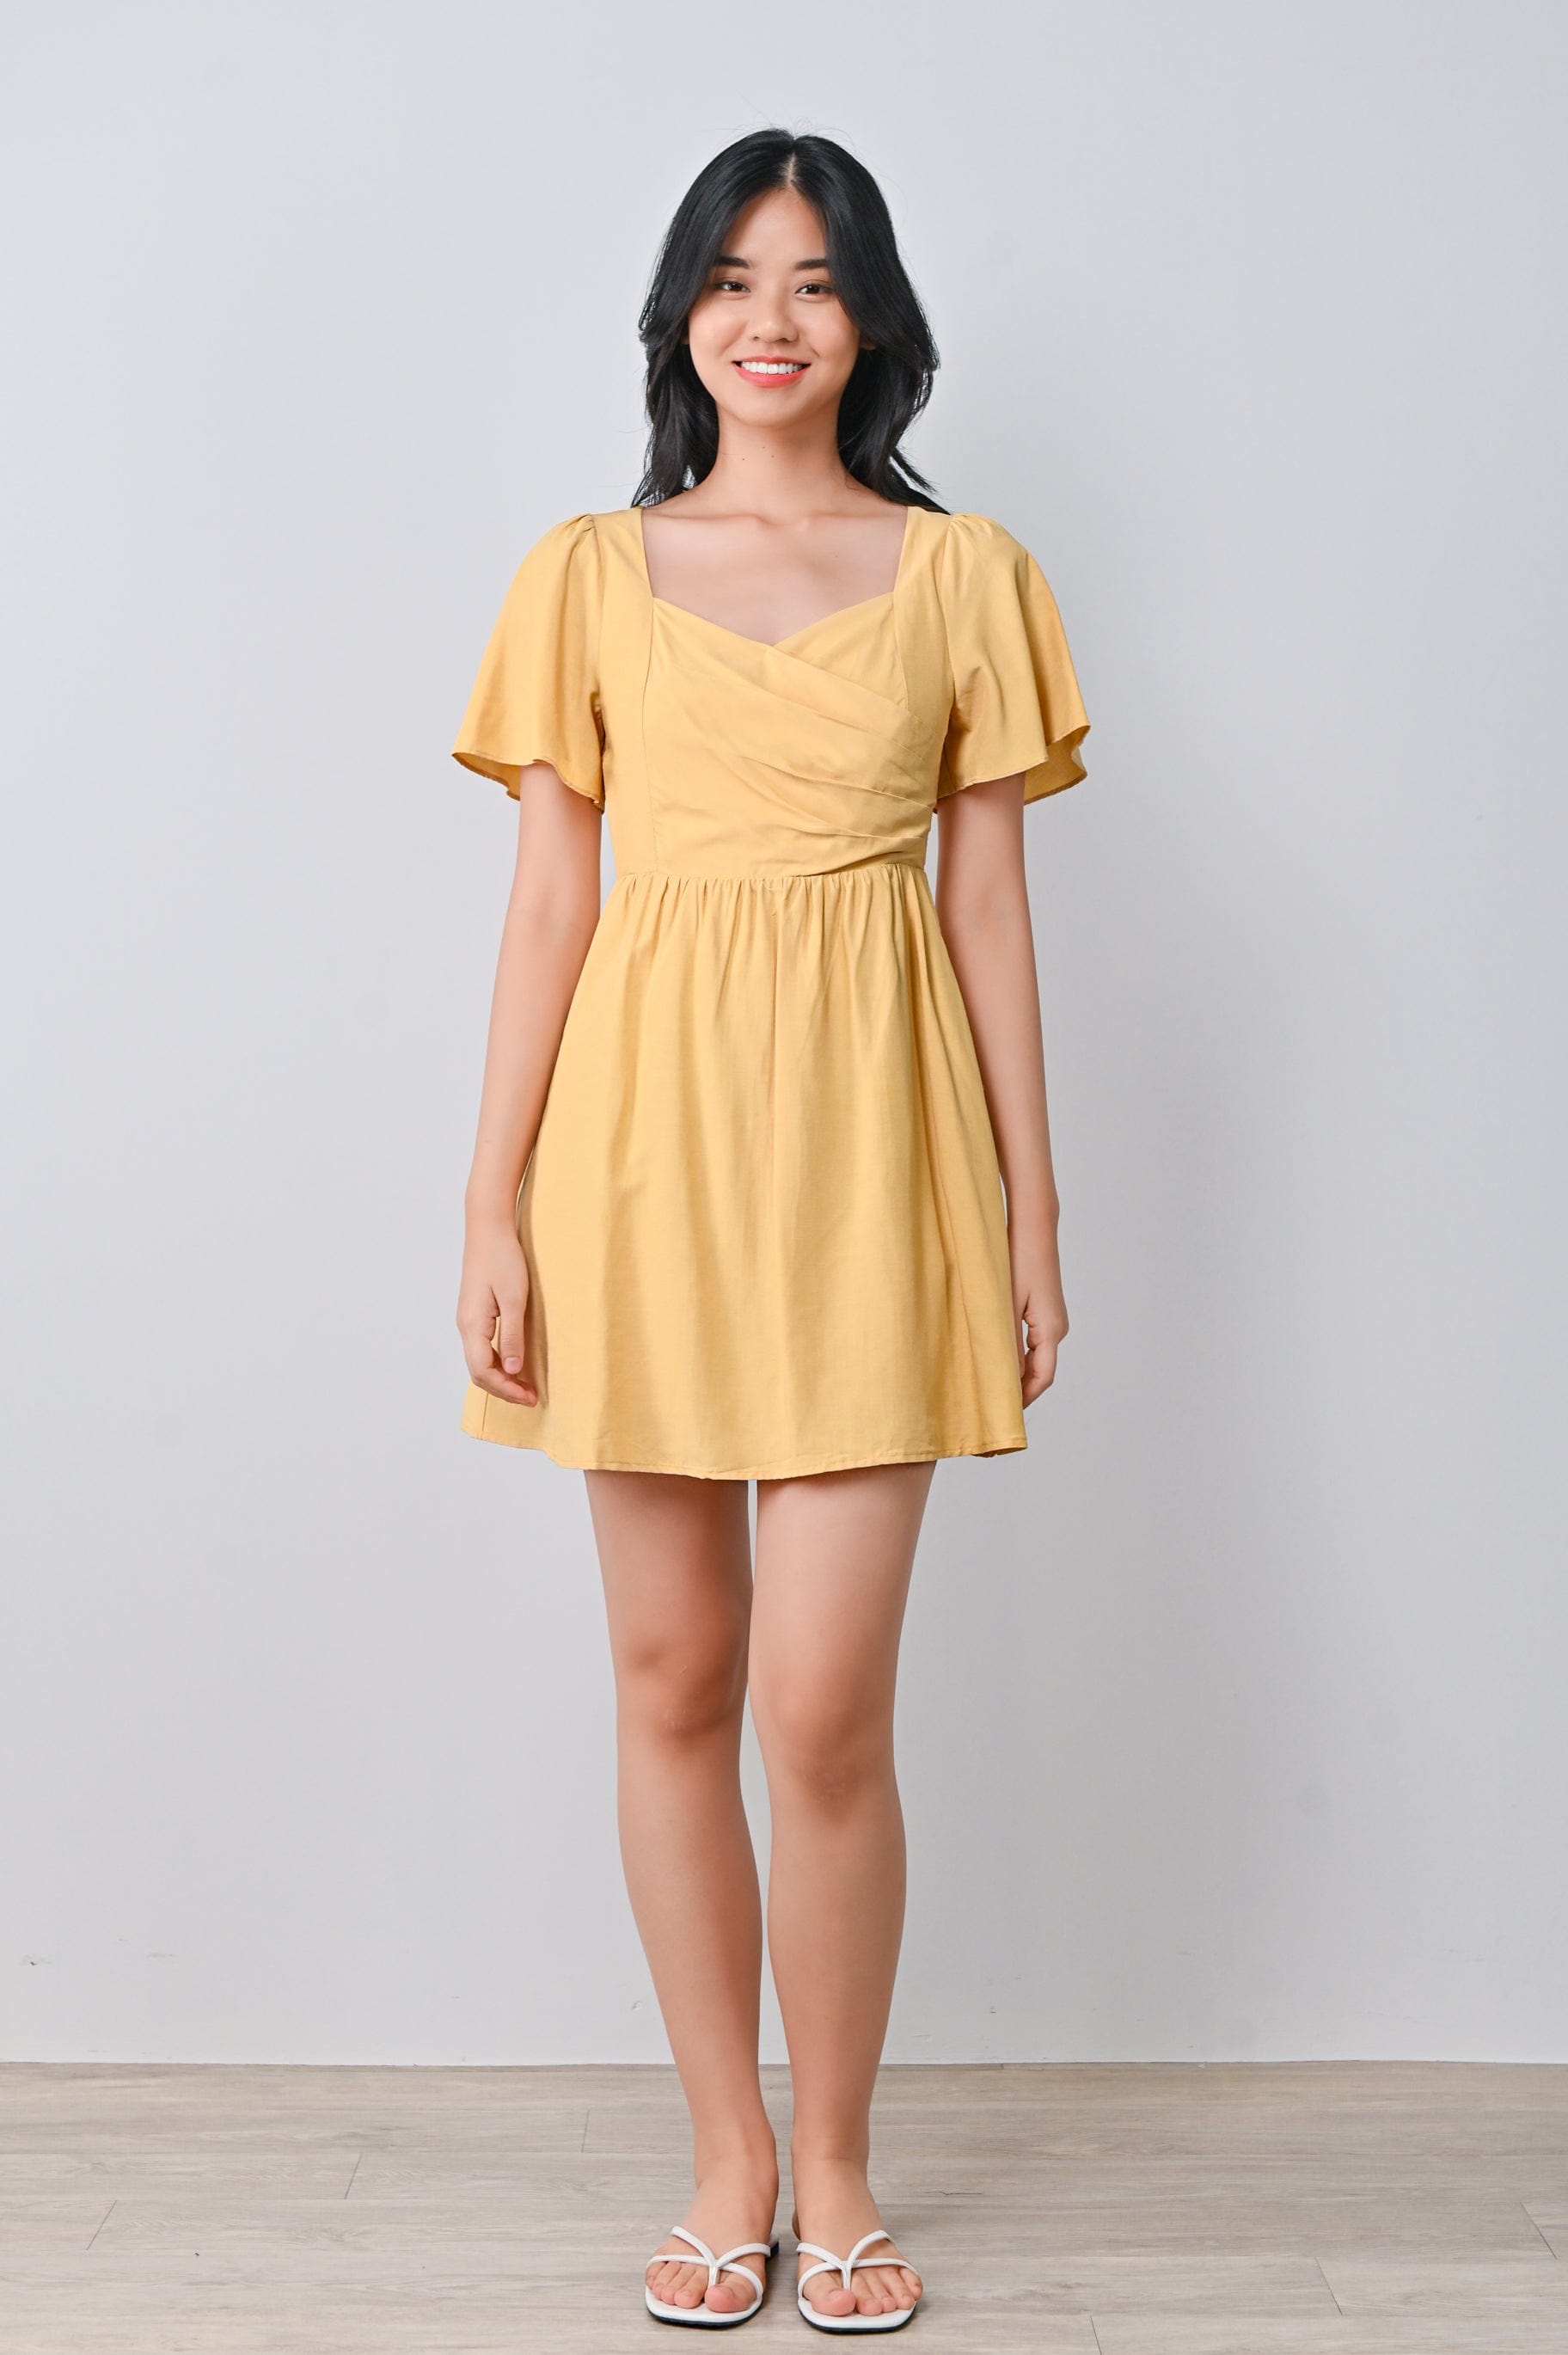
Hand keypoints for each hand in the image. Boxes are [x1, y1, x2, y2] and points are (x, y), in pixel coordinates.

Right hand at [457, 1224, 536, 1405]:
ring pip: (479, 1361)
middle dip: (503, 1389)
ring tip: (524, 1385)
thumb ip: (512, 1335)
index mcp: (472, 1325)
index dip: (506, 1389)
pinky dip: (496, 1363)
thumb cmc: (502, 1258)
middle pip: (478, 1372)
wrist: (488, 1229)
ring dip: (500, 1378)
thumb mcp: (514, 1298)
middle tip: (531, 1397)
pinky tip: (514, 1363)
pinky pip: (481, 1348)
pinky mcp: (474, 1314)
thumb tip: (510, 1370)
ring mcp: (468, 1320)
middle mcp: (465, 1326)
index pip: (483, 1372)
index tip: (530, 1397)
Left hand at [1010, 1228, 1068, 1406]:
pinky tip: (998, 1359)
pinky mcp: (1045, 1312)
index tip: (1004, 1415)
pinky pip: (1034, 1345)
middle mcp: (1057, 1329)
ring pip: (1037, 1359)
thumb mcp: (1007, 1304)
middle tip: (993, 1407)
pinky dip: (1019, 1357)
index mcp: (1051, 1330)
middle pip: (1041, 1372)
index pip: (1042, 1378)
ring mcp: (1053, 1321)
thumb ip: (1007, 1342)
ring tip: (991, 1387)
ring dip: (1018, 1374)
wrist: (1033, 1228)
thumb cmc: (1019, 1260)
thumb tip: (1007, 1377)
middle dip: (1019, 1392)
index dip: (1024, 1399)